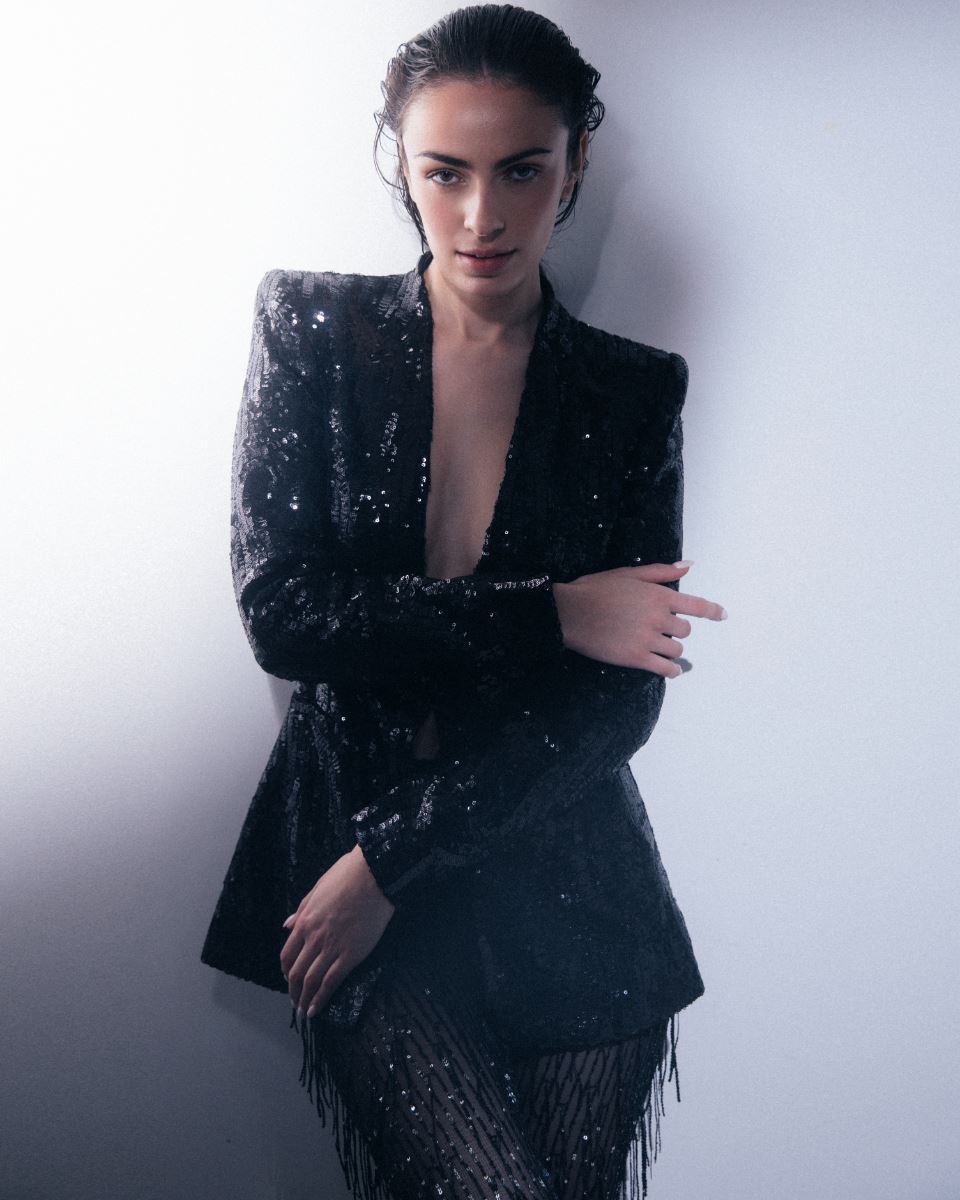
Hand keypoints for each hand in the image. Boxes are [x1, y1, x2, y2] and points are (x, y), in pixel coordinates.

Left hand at [280, 844, 395, 1017]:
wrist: (373, 875)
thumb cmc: (347, 875)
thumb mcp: (316, 889)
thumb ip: (300, 910)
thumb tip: (286, 925)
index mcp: (304, 921)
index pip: (287, 954)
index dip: (286, 971)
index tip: (288, 980)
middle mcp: (314, 938)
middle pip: (296, 972)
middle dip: (293, 991)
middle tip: (295, 1001)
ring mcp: (331, 948)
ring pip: (311, 981)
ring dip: (304, 999)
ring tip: (304, 1010)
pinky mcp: (350, 955)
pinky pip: (330, 982)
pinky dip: (321, 998)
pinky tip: (317, 1008)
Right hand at [552, 560, 726, 677]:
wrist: (570, 613)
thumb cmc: (595, 590)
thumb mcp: (628, 573)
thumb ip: (661, 572)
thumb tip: (688, 565)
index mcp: (658, 595)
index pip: (696, 605)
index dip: (712, 611)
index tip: (723, 615)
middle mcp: (658, 617)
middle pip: (685, 629)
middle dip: (676, 629)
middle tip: (659, 629)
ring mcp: (648, 639)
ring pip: (676, 649)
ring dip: (670, 649)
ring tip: (658, 647)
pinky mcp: (636, 658)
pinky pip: (665, 668)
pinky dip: (671, 671)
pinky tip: (670, 670)